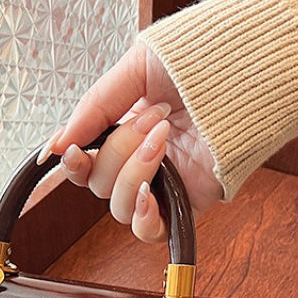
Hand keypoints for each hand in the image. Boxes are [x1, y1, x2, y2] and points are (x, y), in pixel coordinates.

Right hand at [37, 42, 222, 242]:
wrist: (242, 76)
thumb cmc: (196, 65)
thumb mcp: (133, 73)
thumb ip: (92, 109)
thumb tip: (55, 146)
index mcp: (121, 134)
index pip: (83, 164)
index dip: (72, 162)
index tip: (71, 150)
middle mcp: (138, 163)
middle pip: (99, 185)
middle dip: (119, 150)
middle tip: (154, 120)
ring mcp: (161, 187)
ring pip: (119, 208)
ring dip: (135, 172)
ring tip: (163, 138)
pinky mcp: (184, 205)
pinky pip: (150, 232)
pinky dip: (143, 217)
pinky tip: (151, 193)